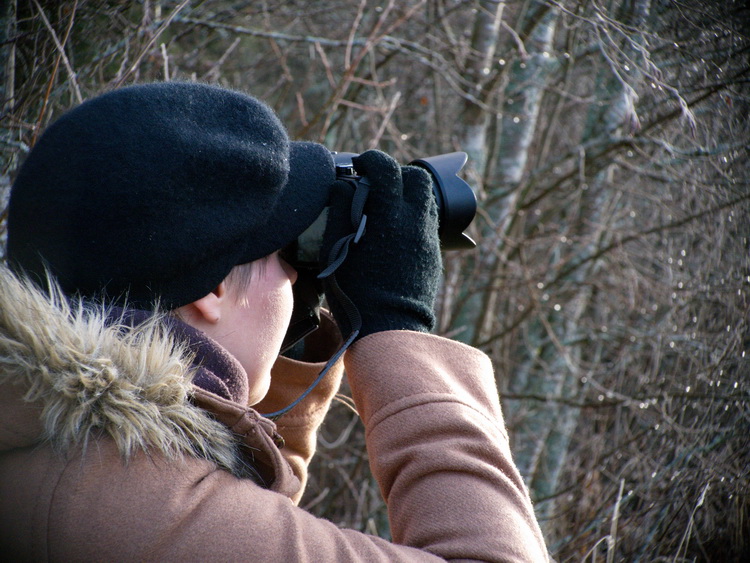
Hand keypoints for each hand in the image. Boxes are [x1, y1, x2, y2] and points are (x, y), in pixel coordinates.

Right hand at [320, 150, 441, 339]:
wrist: (389, 327)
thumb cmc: (355, 291)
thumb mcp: (335, 249)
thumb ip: (340, 210)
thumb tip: (344, 185)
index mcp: (388, 217)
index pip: (387, 168)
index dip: (372, 160)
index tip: (361, 165)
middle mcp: (414, 222)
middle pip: (418, 177)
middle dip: (398, 173)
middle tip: (379, 183)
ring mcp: (427, 237)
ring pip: (426, 198)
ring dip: (409, 193)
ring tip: (389, 206)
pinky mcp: (432, 252)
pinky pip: (428, 220)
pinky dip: (414, 214)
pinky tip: (397, 229)